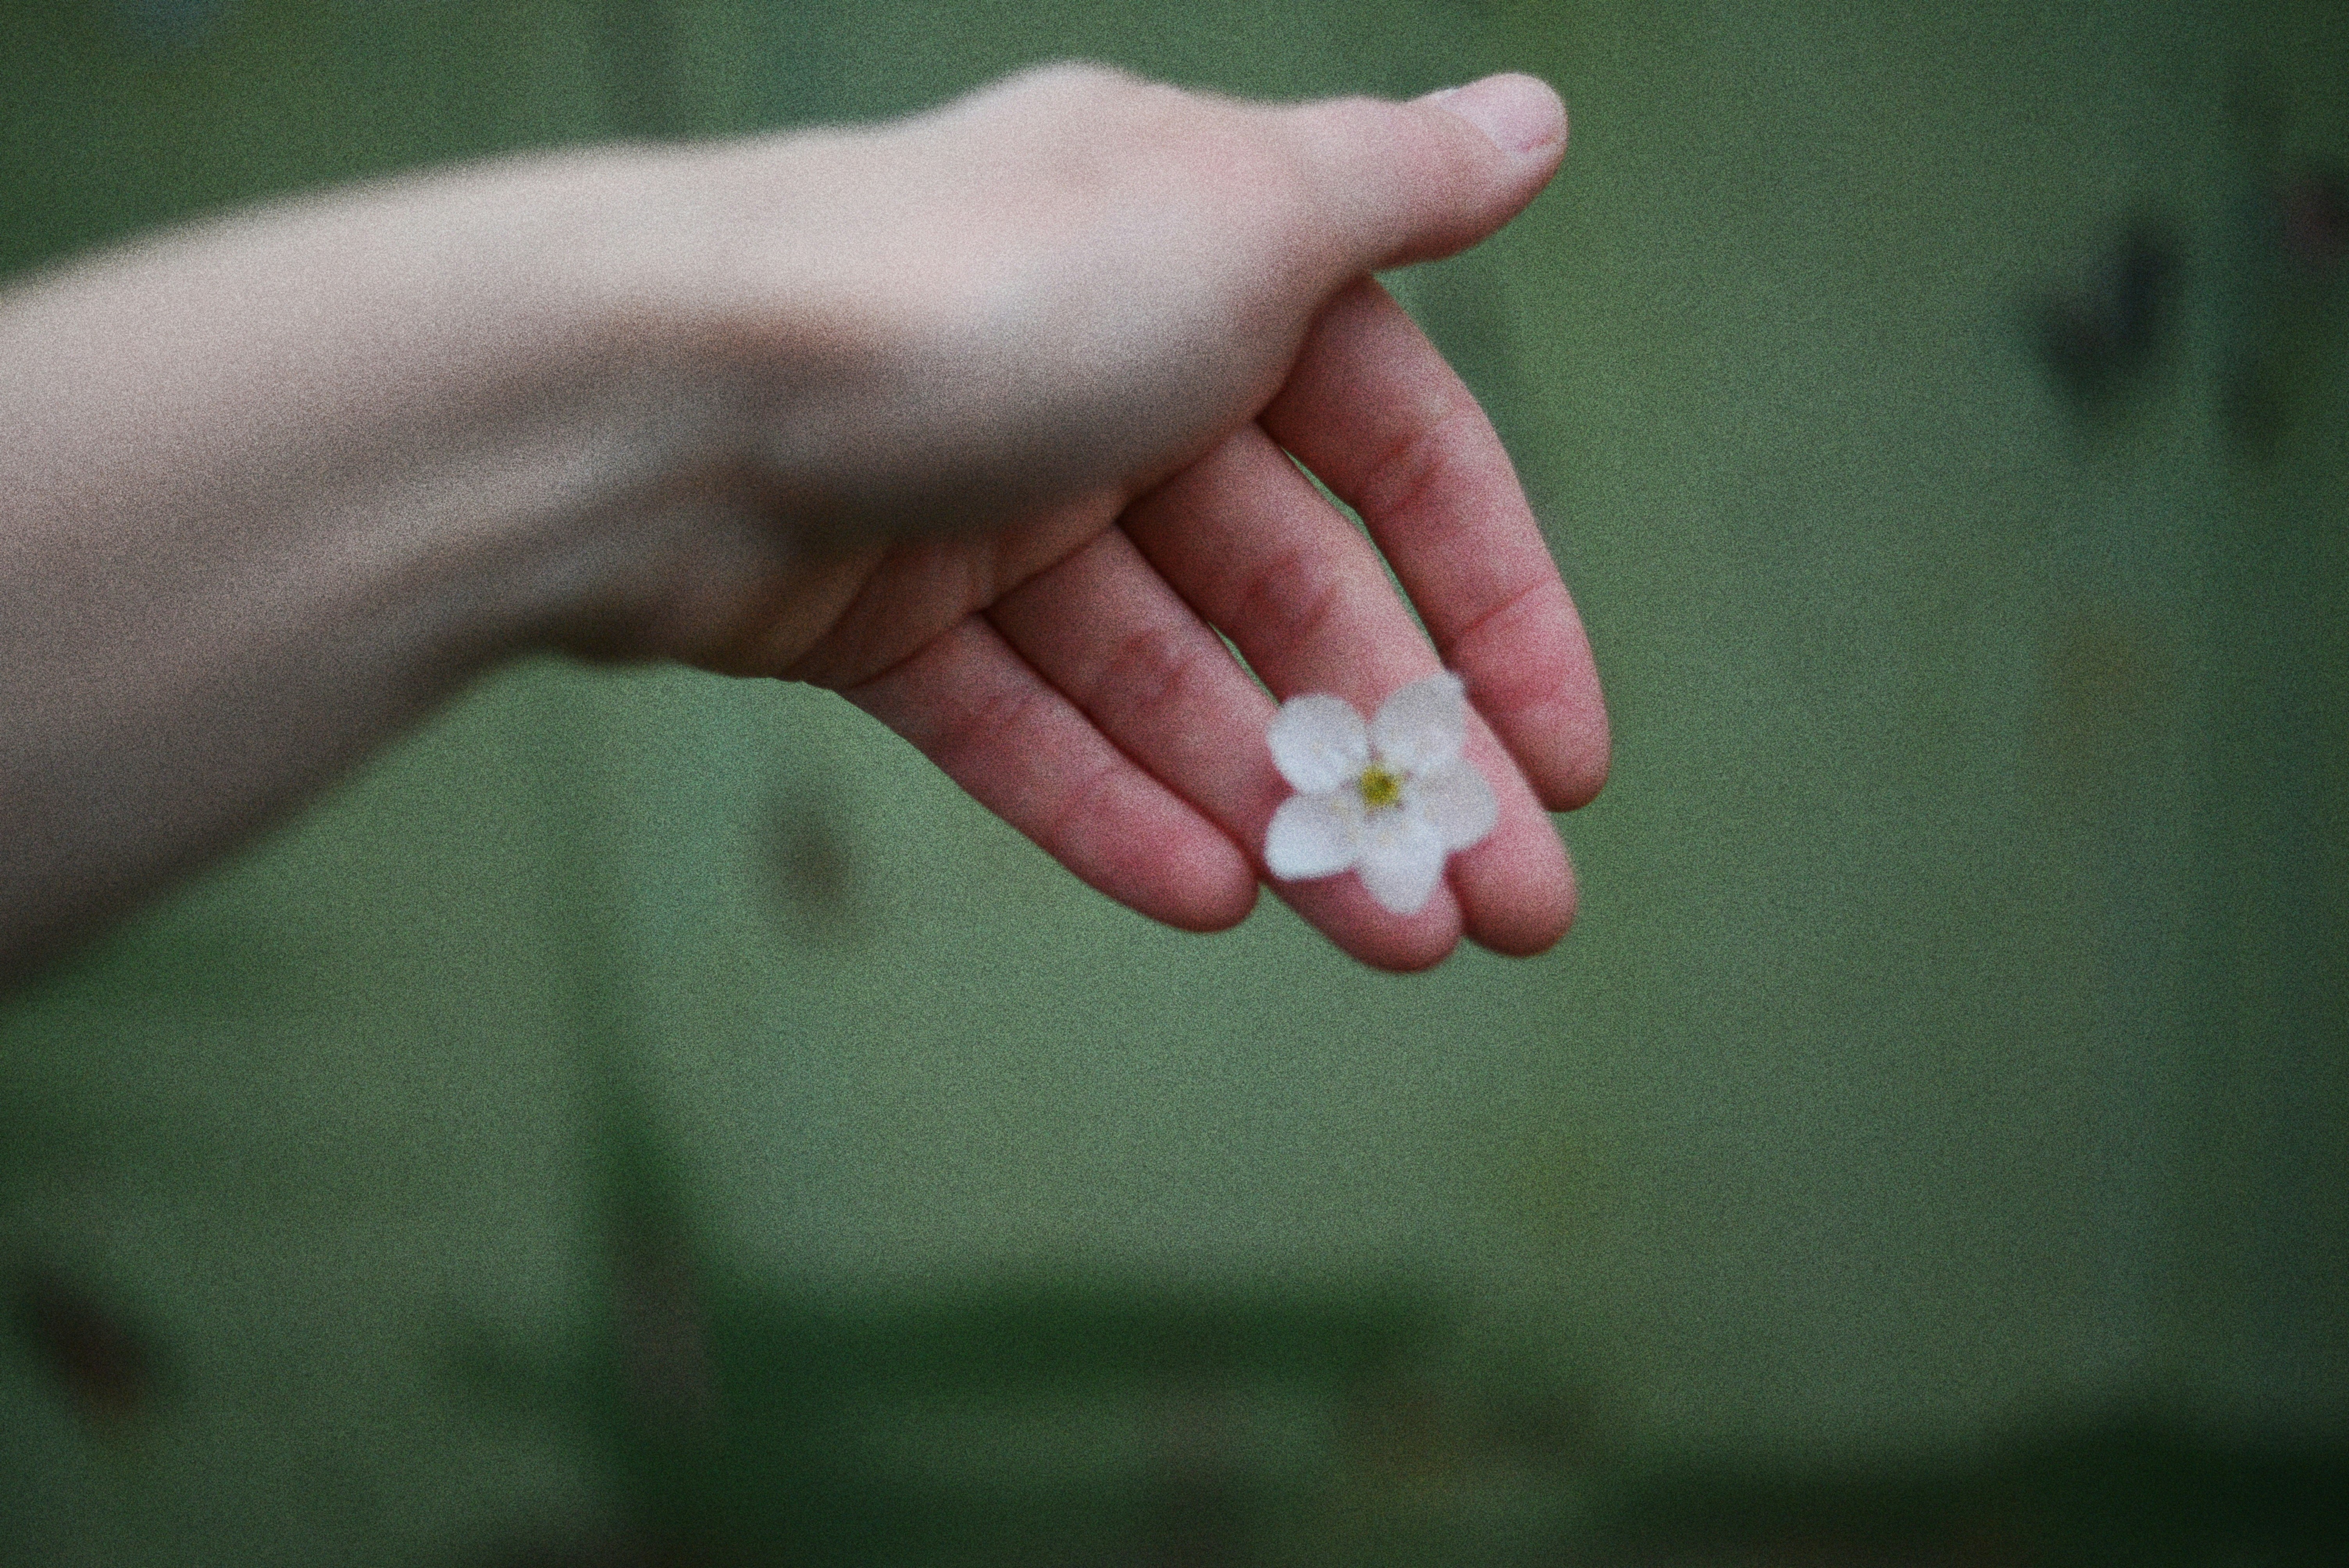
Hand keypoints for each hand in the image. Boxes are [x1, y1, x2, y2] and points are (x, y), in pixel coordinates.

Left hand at [601, 66, 1608, 969]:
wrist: (655, 393)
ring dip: (1282, 807)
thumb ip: (1393, 185)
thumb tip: (1535, 120)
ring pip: (1166, 682)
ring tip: (1392, 937)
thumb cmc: (976, 286)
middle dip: (1407, 753)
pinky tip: (1210, 897)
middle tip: (1512, 910)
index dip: (1497, 605)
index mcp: (1203, 269)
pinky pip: (1016, 723)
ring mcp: (983, 503)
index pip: (1400, 459)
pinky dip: (1106, 804)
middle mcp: (1101, 379)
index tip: (1570, 758)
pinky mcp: (872, 609)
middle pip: (1292, 598)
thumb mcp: (1232, 212)